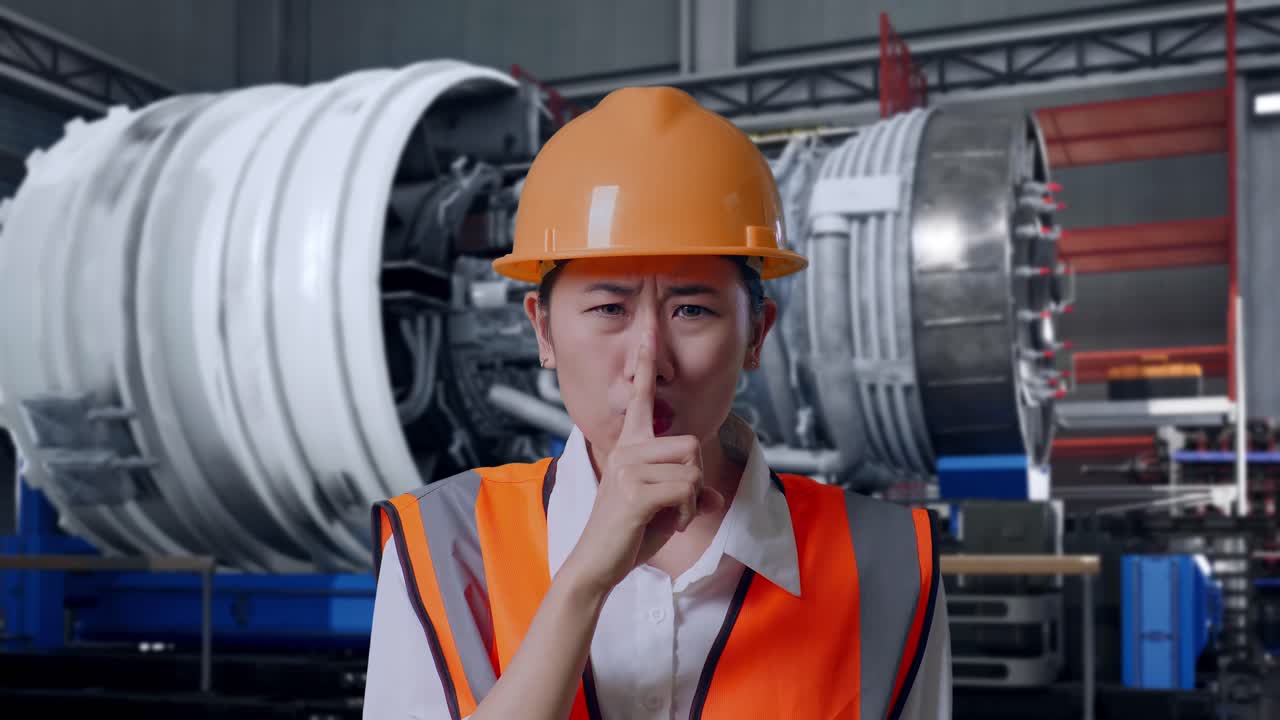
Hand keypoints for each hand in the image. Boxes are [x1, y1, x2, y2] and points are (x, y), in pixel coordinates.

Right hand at [560, 332, 723, 597]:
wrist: (598, 565)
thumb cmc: (628, 536)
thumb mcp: (667, 511)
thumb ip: (691, 496)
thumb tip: (715, 496)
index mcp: (629, 446)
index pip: (641, 398)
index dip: (645, 365)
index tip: (648, 333)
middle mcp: (627, 450)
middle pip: (690, 443)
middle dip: (695, 479)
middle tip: (677, 506)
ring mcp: (628, 468)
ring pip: (692, 468)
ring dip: (692, 499)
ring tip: (670, 516)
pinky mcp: (635, 491)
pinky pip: (687, 489)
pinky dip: (689, 512)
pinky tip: (670, 524)